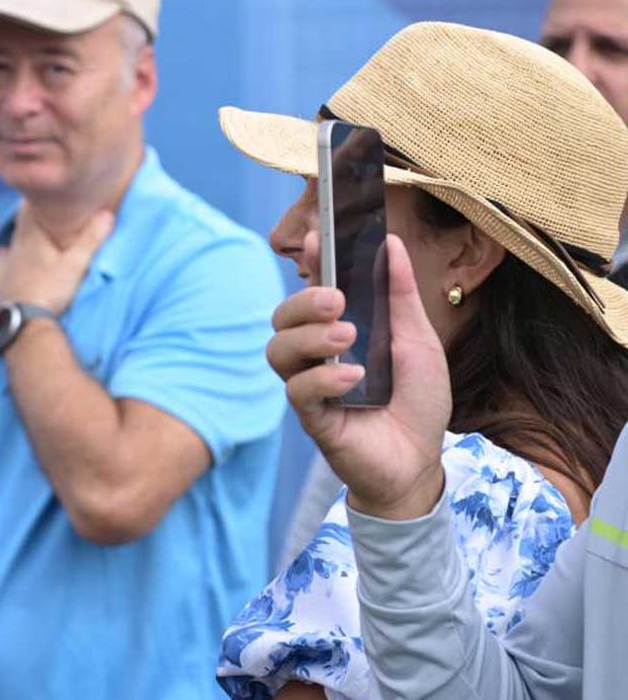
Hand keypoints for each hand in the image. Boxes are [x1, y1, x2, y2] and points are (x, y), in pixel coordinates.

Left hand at [0, 205, 113, 313]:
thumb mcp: (76, 264)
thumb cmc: (50, 291)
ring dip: (21, 233)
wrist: (24, 323)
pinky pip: (3, 262)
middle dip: (32, 214)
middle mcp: (16, 247)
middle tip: (42, 206)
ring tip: (29, 225)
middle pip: (22, 224)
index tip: (46, 189)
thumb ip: (91, 239)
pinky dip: (6, 254)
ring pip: (12, 241)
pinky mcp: (2, 283)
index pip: (30, 209)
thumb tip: (107, 214)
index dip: (37, 198)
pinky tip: (3, 252)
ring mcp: (7, 265)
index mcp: (32, 238)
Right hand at [265, 234, 448, 520]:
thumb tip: (391, 242)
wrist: (421, 460)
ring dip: (308, 337)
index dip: (310, 262)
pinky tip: (352, 379)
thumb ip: (400, 295)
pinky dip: (321, 379)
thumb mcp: (418, 340)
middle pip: (282, 317)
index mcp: (340, 328)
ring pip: (278, 350)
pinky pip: (296, 390)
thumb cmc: (417, 400)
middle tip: (337, 300)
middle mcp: (317, 353)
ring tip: (346, 338)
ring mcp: (310, 384)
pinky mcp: (312, 416)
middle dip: (303, 301)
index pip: (313, 288)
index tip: (315, 238)